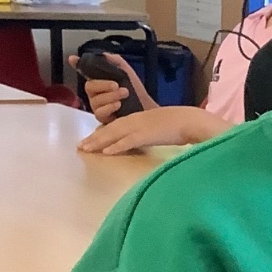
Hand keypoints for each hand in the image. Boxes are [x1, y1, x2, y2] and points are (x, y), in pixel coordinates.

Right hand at [69, 52, 155, 122]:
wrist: (146, 108)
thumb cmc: (136, 92)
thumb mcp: (127, 73)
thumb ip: (116, 62)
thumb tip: (105, 54)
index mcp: (99, 81)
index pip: (85, 71)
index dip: (77, 65)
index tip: (73, 59)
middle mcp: (95, 94)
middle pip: (89, 87)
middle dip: (103, 85)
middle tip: (116, 85)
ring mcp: (98, 107)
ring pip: (95, 100)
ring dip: (110, 96)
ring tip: (124, 93)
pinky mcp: (103, 119)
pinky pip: (100, 113)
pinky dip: (109, 107)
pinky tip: (118, 104)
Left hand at [78, 106, 227, 154]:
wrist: (191, 120)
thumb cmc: (179, 125)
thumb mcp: (159, 127)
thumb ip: (149, 133)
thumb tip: (143, 141)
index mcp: (138, 118)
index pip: (115, 126)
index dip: (101, 134)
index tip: (90, 141)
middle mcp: (135, 121)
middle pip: (109, 130)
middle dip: (94, 138)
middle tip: (80, 146)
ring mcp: (140, 127)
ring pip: (114, 135)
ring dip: (98, 142)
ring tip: (85, 149)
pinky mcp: (147, 135)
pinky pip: (128, 141)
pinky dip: (116, 146)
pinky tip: (106, 152)